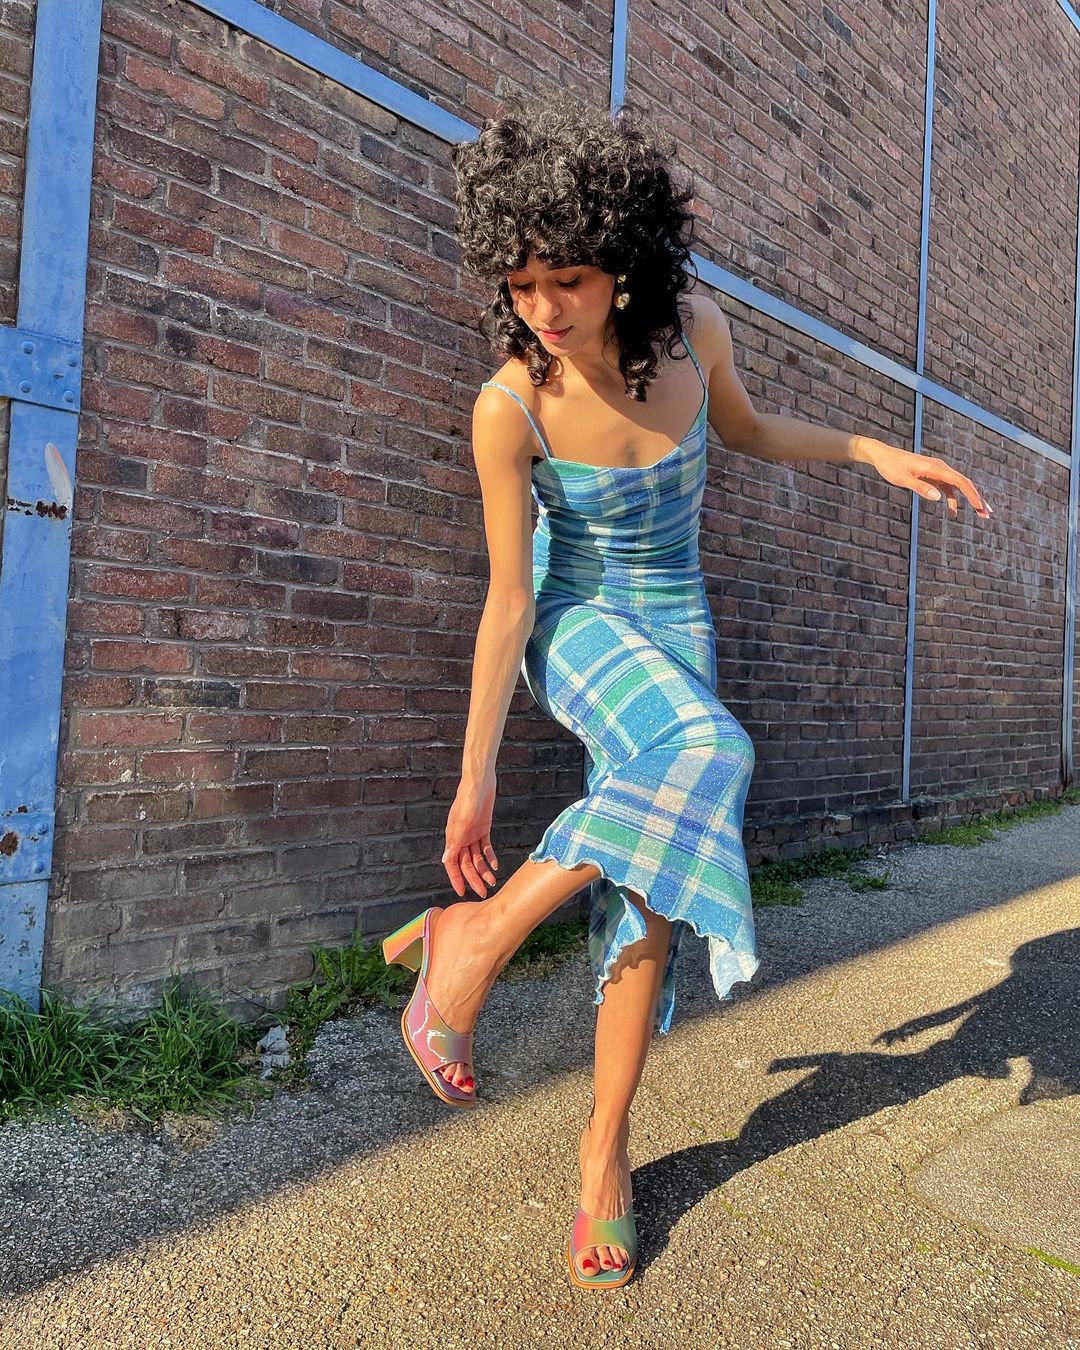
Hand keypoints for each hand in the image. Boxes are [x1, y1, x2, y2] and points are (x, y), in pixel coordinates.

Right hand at [443, 773, 498, 897]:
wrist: (480, 781)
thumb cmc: (469, 798)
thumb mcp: (463, 821)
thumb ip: (455, 841)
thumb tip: (446, 860)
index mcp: (452, 837)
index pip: (452, 863)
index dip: (456, 878)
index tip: (462, 893)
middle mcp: (460, 837)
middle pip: (466, 863)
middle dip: (473, 879)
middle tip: (483, 892)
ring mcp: (471, 833)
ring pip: (476, 857)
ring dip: (483, 870)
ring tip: (492, 881)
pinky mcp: (482, 828)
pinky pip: (485, 847)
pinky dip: (489, 856)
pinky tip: (495, 865)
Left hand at [861, 441, 993, 519]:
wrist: (883, 456)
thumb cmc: (890, 466)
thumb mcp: (902, 479)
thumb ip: (920, 487)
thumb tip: (938, 497)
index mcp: (935, 468)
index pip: (959, 481)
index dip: (971, 494)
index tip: (979, 506)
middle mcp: (940, 468)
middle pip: (964, 483)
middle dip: (977, 498)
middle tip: (987, 514)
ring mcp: (937, 472)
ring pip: (958, 486)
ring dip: (969, 499)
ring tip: (980, 514)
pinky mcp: (932, 476)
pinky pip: (948, 488)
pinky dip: (953, 500)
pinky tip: (953, 512)